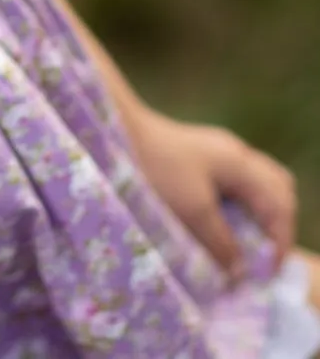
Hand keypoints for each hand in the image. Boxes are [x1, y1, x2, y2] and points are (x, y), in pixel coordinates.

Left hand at [127, 104, 297, 281]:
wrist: (122, 131)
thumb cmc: (158, 168)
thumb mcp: (193, 211)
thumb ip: (221, 241)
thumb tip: (241, 271)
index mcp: (241, 164)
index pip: (280, 204)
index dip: (280, 241)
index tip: (266, 271)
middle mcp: (237, 153)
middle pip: (279, 189)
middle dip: (276, 225)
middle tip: (261, 256)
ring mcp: (220, 150)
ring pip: (260, 183)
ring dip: (259, 214)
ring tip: (244, 243)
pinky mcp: (203, 154)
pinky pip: (239, 181)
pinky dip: (242, 205)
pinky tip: (224, 222)